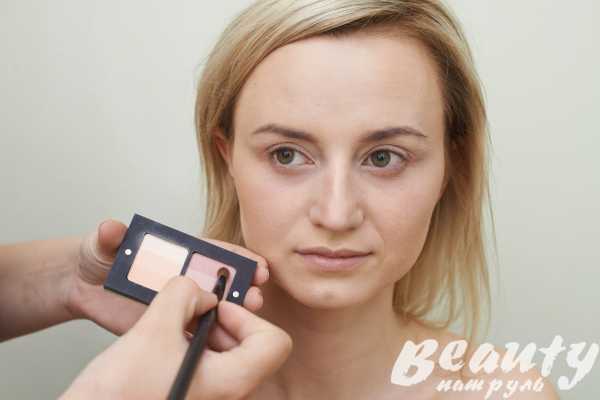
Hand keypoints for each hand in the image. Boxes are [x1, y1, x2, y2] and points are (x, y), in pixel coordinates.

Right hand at [61, 276, 292, 399]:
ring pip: (230, 352)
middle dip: (225, 316)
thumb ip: (183, 293)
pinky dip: (197, 341)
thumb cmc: (117, 390)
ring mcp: (210, 395)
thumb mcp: (152, 327)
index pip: (272, 341)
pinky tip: (170, 333)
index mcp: (230, 382)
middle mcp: (226, 393)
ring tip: (178, 315)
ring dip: (209, 326)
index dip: (247, 316)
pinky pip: (210, 363)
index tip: (217, 308)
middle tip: (197, 303)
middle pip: (252, 344)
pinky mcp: (193, 394)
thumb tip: (198, 287)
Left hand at [65, 219, 269, 334]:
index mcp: (178, 254)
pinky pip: (193, 332)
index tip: (255, 264)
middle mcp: (183, 278)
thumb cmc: (98, 258)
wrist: (80, 287)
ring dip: (233, 312)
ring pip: (212, 308)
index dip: (237, 259)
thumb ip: (111, 236)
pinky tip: (223, 341)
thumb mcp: (104, 242)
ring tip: (248, 316)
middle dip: (243, 286)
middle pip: (220, 282)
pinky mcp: (167, 326)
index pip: (214, 254)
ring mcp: (177, 304)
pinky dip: (210, 336)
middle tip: (256, 292)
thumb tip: (110, 227)